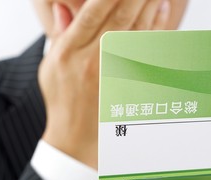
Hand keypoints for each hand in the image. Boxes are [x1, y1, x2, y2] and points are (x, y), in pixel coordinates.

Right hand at [38, 0, 171, 168]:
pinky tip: (160, 10)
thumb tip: (64, 7)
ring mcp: (113, 73)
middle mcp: (92, 60)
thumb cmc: (62, 99)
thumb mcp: (50, 66)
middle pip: (118, 16)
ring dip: (148, 3)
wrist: (76, 135)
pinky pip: (146, 51)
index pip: (91, 12)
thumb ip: (59, 35)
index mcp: (69, 52)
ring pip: (136, 30)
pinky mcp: (129, 83)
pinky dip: (156, 28)